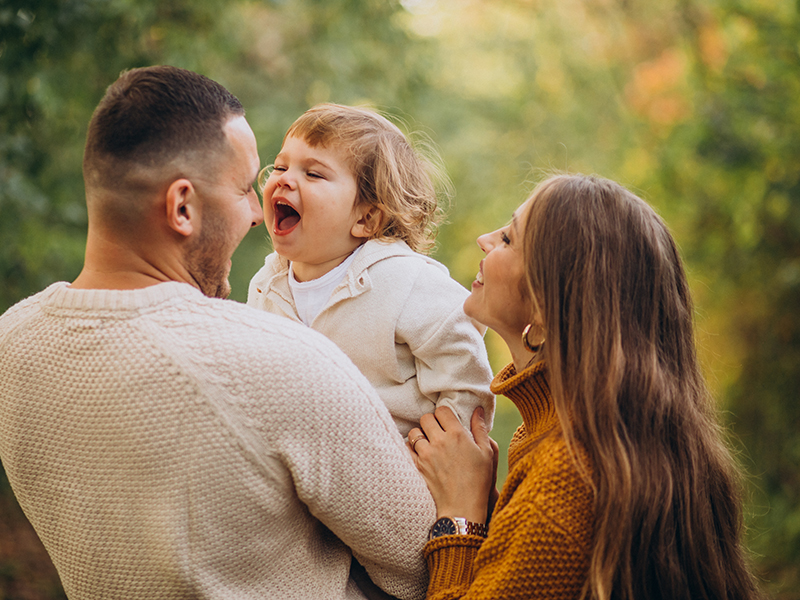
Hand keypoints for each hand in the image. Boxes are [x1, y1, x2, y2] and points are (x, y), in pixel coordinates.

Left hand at [407, 406, 495, 523]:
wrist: (462, 507)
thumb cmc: (479, 481)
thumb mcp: (487, 453)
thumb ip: (480, 429)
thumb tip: (477, 409)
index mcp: (457, 434)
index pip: (442, 410)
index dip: (444, 414)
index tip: (447, 421)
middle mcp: (440, 441)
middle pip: (426, 418)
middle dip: (431, 422)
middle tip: (437, 431)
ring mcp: (426, 454)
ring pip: (414, 432)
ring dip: (420, 435)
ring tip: (428, 443)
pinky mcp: (417, 466)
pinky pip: (407, 448)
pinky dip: (411, 448)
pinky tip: (420, 453)